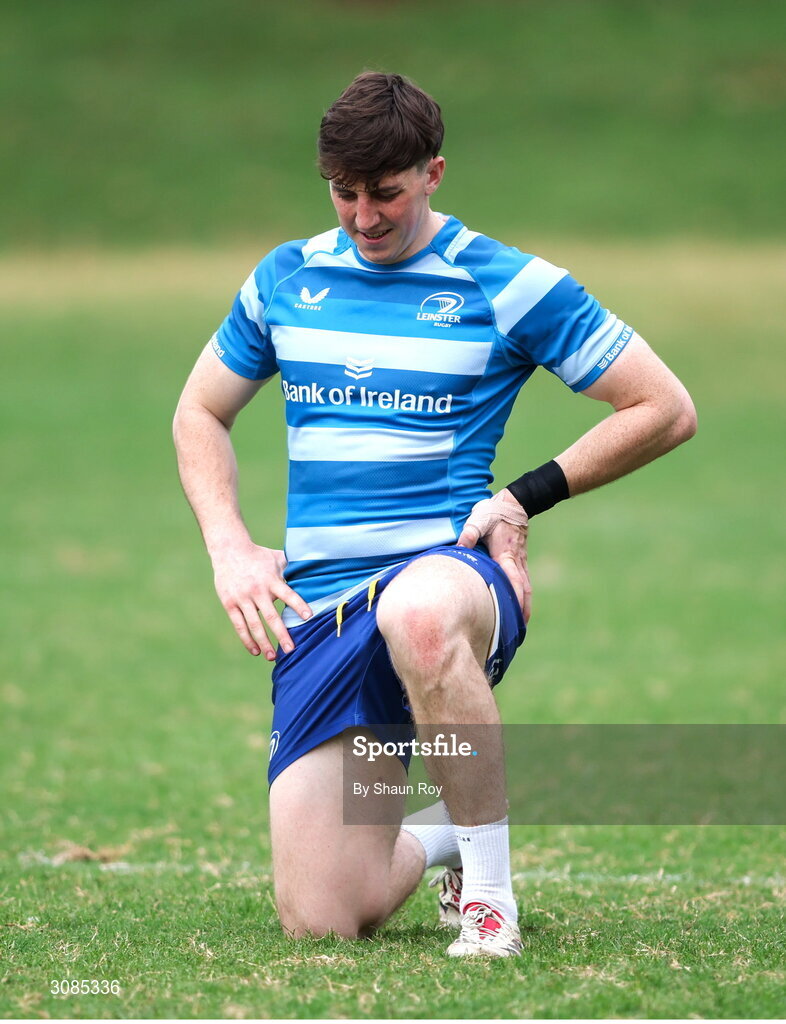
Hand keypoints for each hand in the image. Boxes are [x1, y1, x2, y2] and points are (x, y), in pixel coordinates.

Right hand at [211, 542, 311, 658]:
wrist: (229, 550)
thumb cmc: (259, 556)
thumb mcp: (277, 557)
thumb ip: (293, 567)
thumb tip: (315, 570)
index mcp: (271, 580)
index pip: (287, 594)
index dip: (298, 605)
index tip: (309, 617)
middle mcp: (257, 591)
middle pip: (271, 617)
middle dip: (281, 635)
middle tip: (291, 650)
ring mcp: (242, 598)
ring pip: (254, 625)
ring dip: (264, 642)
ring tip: (272, 657)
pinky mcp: (229, 604)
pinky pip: (239, 625)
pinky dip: (247, 639)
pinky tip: (255, 651)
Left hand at [456, 489, 531, 622]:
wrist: (514, 503)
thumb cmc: (494, 512)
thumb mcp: (479, 520)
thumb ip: (470, 533)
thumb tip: (459, 547)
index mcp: (505, 555)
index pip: (513, 581)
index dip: (515, 599)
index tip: (515, 616)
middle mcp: (515, 561)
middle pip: (524, 590)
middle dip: (523, 609)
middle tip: (520, 630)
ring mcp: (520, 560)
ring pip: (526, 587)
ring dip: (526, 605)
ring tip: (522, 624)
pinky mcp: (520, 559)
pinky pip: (524, 580)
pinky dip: (524, 595)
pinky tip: (521, 604)